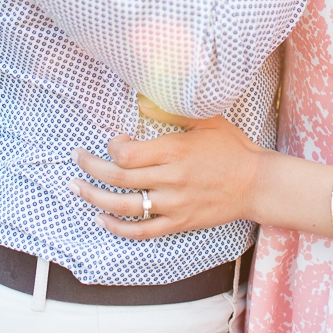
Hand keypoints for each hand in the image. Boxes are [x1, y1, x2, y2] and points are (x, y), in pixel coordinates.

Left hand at [70, 116, 263, 238]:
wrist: (255, 182)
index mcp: (175, 151)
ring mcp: (174, 204)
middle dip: (91, 169)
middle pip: (120, 178)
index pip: (128, 155)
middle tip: (77, 159)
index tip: (114, 140)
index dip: (113, 147)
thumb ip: (173, 111)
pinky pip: (142, 231)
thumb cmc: (231, 147)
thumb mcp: (206, 120)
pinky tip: (102, 219)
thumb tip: (142, 101)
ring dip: (95, 198)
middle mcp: (171, 179)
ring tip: (76, 189)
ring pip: (125, 206)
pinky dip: (118, 228)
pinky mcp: (179, 222)